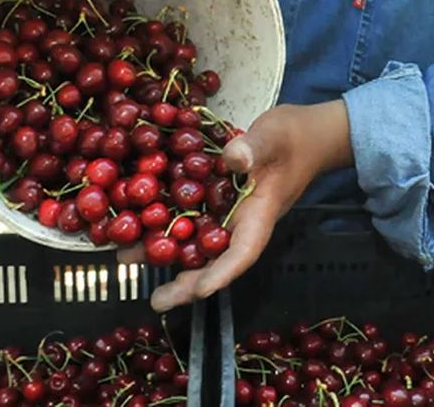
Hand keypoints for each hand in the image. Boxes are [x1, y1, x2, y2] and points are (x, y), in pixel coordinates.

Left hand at [118, 100, 352, 312]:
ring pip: (194, 241)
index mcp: (260, 215)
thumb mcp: (275, 136)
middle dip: (186, 282)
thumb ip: (255, 147)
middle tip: (157, 300)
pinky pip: (187, 216)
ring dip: (164, 252)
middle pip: (213, 260)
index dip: (222, 273)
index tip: (200, 291)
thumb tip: (232, 158)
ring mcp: (226, 212)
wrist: (305, 133)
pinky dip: (163, 223)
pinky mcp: (214, 198)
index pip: (243, 252)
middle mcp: (240, 222)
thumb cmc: (295, 137)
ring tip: (128, 259)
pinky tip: (134, 222)